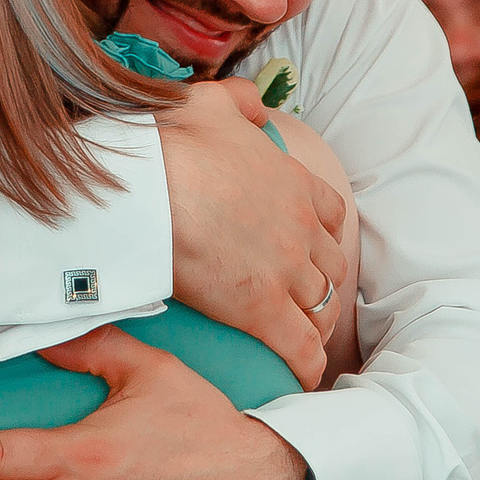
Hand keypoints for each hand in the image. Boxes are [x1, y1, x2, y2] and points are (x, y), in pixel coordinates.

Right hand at [159, 80, 345, 388]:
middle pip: (331, 265)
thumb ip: (240, 102)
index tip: (312, 246)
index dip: (324, 234)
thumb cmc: (171, 141)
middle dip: (322, 282)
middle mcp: (301, 228)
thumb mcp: (211, 103)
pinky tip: (301, 377)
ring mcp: (286, 271)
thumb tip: (255, 106)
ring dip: (315, 324)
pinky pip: (300, 347)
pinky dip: (306, 365)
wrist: (148, 184)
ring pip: (321, 307)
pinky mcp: (263, 310)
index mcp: (293, 183)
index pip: (331, 214)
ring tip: (300, 339)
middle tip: (302, 299)